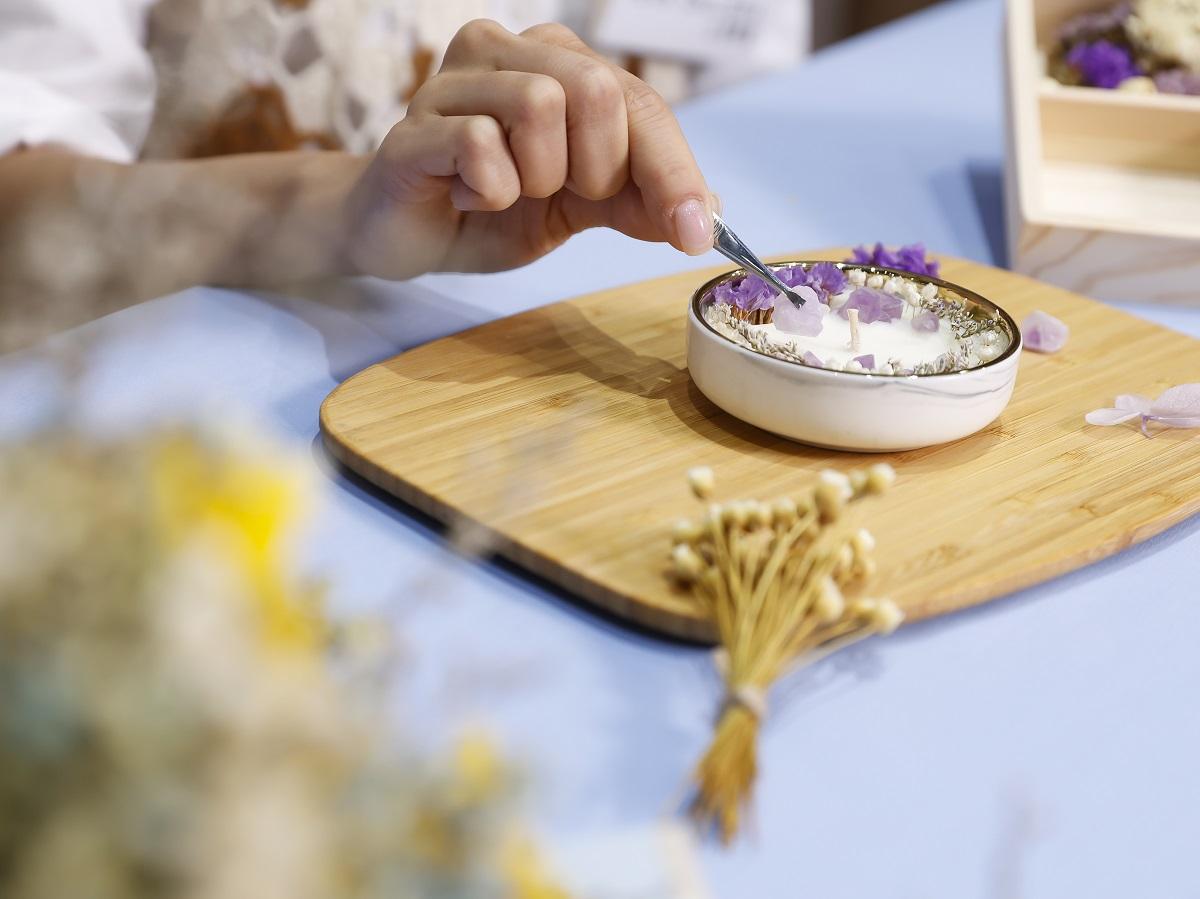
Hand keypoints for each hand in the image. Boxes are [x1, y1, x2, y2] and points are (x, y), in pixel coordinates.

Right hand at [344, 20, 715, 280]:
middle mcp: (508, 52)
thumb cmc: (495, 209)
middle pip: (596, 92)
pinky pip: (480, 147)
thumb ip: (641, 202)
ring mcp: (455, 82)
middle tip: (558, 194)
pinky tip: (467, 195)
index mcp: (558, 62)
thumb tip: (707, 214)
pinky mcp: (415, 126)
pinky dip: (490, 191)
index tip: (696, 232)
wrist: (410, 234)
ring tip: (507, 191)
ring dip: (537, 179)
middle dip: (596, 171)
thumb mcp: (584, 209)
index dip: (674, 170)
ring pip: (538, 108)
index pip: (640, 102)